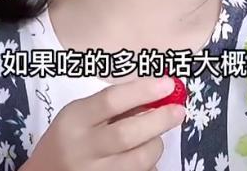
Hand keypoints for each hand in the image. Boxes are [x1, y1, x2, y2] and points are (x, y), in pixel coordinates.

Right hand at [23, 76, 185, 170]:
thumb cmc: (67, 138)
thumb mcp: (80, 115)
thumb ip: (112, 105)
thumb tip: (156, 92)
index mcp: (75, 119)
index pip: (111, 100)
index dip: (143, 90)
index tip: (168, 83)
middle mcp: (82, 148)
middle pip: (127, 133)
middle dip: (158, 120)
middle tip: (179, 111)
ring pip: (137, 161)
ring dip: (155, 145)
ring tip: (157, 136)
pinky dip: (148, 166)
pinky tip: (146, 157)